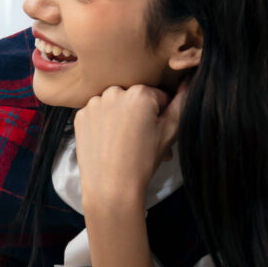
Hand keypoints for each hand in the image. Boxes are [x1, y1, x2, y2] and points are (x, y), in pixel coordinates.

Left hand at [73, 81, 188, 211]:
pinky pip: (97, 114)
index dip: (160, 113)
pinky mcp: (80, 116)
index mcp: (139, 93)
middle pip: (134, 98)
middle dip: (140, 114)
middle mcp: (113, 92)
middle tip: (143, 138)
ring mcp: (93, 103)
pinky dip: (103, 123)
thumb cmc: (143, 160)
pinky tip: (109, 141)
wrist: (111, 186)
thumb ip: (182, 102)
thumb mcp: (171, 131)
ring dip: (121, 117)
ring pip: (114, 105)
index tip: (156, 130)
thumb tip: (187, 81)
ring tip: (126, 142)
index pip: (157, 95)